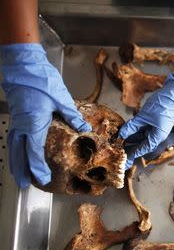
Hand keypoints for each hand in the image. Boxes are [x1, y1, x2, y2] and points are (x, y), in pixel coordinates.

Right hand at [1, 43, 91, 187]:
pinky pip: (13, 139)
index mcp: (33, 124)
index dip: (38, 168)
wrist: (23, 64)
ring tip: (18, 176)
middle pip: (19, 154)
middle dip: (22, 171)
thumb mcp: (61, 98)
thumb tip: (83, 127)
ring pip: (13, 147)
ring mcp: (16, 121)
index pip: (34, 152)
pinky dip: (14, 150)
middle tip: (24, 186)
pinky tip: (18, 154)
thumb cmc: (40, 79)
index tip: (43, 179)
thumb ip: (72, 115)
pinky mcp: (16, 116)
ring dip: (15, 163)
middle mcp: (22, 125)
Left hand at [119, 74, 173, 168]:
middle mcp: (156, 134)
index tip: (125, 160)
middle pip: (141, 143)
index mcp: (157, 136)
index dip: (133, 154)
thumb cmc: (161, 106)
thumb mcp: (143, 117)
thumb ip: (132, 126)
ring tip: (119, 140)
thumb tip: (121, 134)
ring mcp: (155, 128)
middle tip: (119, 151)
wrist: (172, 95)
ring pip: (140, 136)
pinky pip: (141, 129)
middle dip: (130, 146)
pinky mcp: (152, 122)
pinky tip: (125, 131)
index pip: (143, 148)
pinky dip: (134, 130)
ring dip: (130, 137)